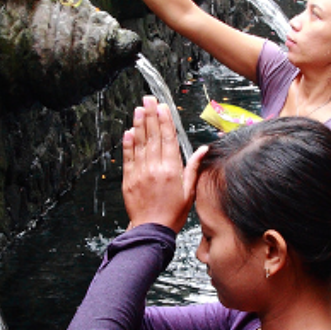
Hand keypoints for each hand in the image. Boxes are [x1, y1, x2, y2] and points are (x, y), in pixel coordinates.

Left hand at [122, 96, 202, 231]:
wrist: (152, 230)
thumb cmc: (174, 213)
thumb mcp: (190, 191)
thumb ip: (194, 168)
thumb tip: (202, 149)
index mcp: (172, 169)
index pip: (169, 139)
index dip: (165, 121)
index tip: (163, 106)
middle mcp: (155, 168)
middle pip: (153, 136)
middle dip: (151, 115)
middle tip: (148, 99)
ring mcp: (140, 172)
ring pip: (140, 143)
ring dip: (139, 124)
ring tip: (138, 109)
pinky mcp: (129, 179)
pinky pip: (128, 157)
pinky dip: (128, 143)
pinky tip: (128, 131)